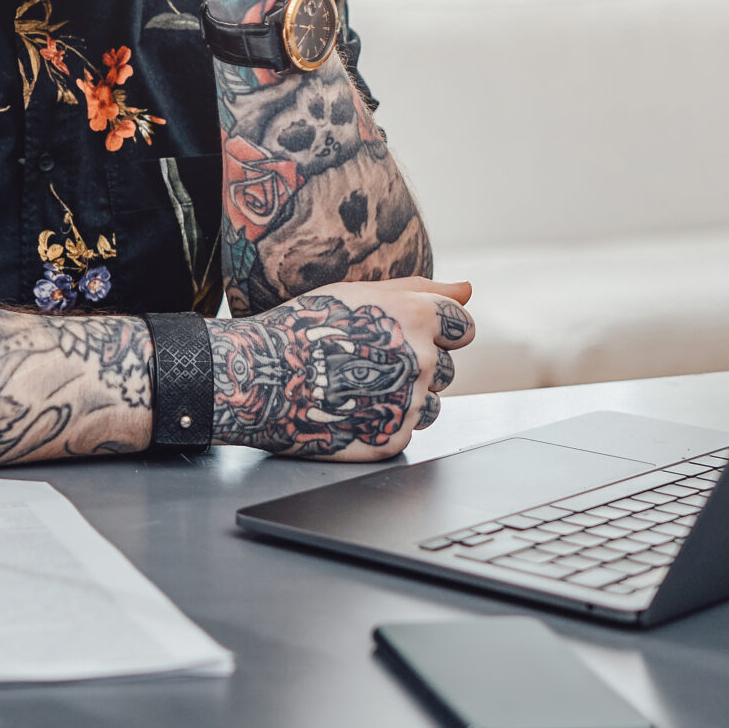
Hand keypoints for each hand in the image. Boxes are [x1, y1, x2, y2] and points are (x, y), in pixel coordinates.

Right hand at [209, 276, 473, 458]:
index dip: (439, 330)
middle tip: (366, 363)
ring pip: (430, 403)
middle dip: (419, 365)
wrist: (260, 377)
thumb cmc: (303, 328)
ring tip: (356, 387)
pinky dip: (381, 422)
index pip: (462, 326)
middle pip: (448, 367)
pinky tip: (349, 408)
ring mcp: (408, 403)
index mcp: (415, 318)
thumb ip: (421, 289)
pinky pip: (403, 430)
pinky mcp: (392, 438)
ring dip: (404, 397)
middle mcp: (421, 360)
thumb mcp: (359, 293)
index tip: (407, 335)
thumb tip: (468, 290)